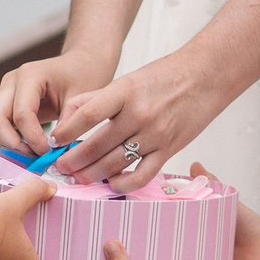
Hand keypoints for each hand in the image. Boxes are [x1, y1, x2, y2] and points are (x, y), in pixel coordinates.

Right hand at [0, 48, 114, 154]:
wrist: (78, 65)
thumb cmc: (80, 77)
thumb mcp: (81, 98)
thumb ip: (68, 122)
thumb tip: (54, 150)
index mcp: (29, 76)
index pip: (22, 114)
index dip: (33, 139)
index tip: (48, 154)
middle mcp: (9, 83)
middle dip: (10, 146)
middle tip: (31, 160)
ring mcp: (1, 92)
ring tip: (16, 160)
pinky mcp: (0, 104)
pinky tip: (8, 155)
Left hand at [54, 49, 225, 190]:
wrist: (205, 77)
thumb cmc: (164, 76)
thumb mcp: (127, 79)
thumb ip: (96, 98)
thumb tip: (67, 120)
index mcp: (125, 91)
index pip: (87, 115)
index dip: (66, 132)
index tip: (54, 141)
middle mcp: (139, 113)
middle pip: (97, 144)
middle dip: (73, 160)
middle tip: (60, 167)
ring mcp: (155, 134)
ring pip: (115, 163)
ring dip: (91, 174)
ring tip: (77, 178)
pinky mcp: (169, 150)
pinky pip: (142, 175)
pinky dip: (123, 183)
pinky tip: (110, 183)